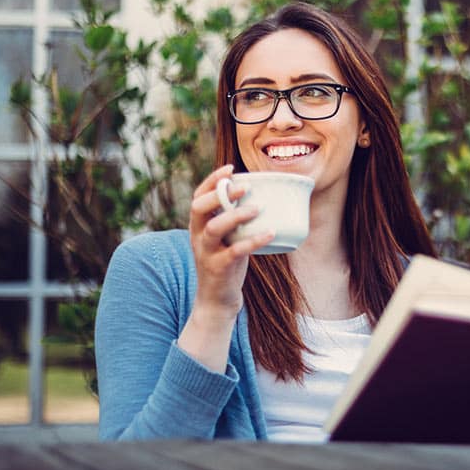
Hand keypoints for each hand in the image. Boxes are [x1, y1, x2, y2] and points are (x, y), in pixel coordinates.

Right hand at [188, 164, 274, 315]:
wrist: (216, 301)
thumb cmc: (226, 263)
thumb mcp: (226, 238)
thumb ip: (235, 220)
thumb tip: (264, 196)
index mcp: (199, 225)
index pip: (198, 196)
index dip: (212, 180)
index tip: (231, 169)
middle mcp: (198, 236)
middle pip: (199, 208)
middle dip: (220, 194)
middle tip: (245, 187)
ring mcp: (206, 252)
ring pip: (214, 228)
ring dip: (236, 215)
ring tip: (258, 208)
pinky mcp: (219, 268)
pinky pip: (235, 251)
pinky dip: (254, 240)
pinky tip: (271, 233)